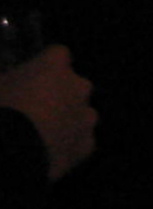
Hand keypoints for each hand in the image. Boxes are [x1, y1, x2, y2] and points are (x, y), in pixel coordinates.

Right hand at [0, 45, 96, 180]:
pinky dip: (66, 145)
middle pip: (72, 85)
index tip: (30, 77)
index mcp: (54, 64)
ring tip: (39, 134)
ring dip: (65, 119)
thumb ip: (4, 79)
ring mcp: (86, 116)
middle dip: (57, 93)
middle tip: (32, 108)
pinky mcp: (87, 145)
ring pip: (79, 113)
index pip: (56, 55)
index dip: (43, 66)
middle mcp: (79, 86)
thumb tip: (5, 80)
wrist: (9, 153)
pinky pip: (78, 141)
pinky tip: (47, 152)